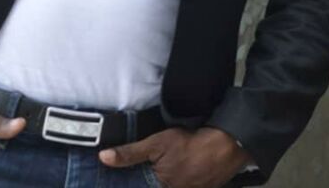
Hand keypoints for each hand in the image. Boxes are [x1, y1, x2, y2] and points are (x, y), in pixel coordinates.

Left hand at [99, 126, 250, 187]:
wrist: (225, 146)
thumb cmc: (189, 144)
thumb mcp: (156, 144)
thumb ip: (130, 153)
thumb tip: (104, 158)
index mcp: (160, 187)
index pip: (138, 187)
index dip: (130, 182)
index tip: (115, 181)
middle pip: (153, 185)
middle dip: (146, 180)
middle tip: (157, 166)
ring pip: (169, 186)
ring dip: (161, 179)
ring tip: (171, 165)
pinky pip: (184, 186)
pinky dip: (179, 180)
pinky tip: (180, 170)